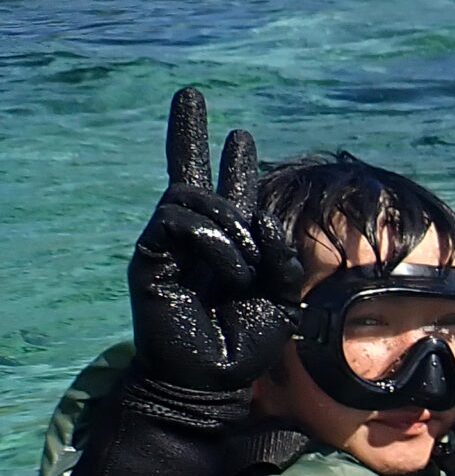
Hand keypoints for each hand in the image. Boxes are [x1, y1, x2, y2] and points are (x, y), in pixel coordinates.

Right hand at [126, 87, 301, 405]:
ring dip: (232, 228)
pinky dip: (213, 242)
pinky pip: (179, 223)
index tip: (241, 136)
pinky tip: (230, 271)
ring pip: (194, 199)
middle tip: (191, 94)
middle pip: (188, 173)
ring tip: (247, 268)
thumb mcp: (283, 297)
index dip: (232, 162)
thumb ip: (284, 256)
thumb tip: (265, 214)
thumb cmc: (245, 342)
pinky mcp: (150, 258)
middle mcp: (195, 238)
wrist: (212, 381)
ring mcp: (169, 245)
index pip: (228, 192)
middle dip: (189, 131)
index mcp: (228, 244)